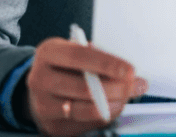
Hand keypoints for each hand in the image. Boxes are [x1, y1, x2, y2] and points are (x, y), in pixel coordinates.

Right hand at [25, 37, 146, 135]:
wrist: (41, 88)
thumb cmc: (65, 65)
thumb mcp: (76, 51)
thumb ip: (99, 59)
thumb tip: (131, 76)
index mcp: (48, 52)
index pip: (79, 56)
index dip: (106, 64)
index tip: (129, 70)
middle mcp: (40, 78)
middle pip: (83, 87)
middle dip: (115, 88)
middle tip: (135, 86)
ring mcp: (42, 104)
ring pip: (83, 108)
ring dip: (112, 104)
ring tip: (127, 98)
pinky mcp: (49, 124)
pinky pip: (82, 123)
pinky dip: (102, 116)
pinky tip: (113, 107)